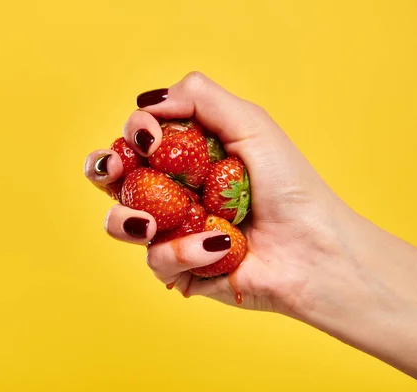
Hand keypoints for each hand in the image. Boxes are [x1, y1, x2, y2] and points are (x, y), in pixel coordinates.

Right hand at [84, 71, 352, 315]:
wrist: (313, 249)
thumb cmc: (289, 186)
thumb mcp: (249, 123)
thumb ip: (198, 98)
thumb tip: (146, 102)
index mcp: (187, 155)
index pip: (139, 137)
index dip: (133, 133)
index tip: (150, 137)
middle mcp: (173, 190)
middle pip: (115, 177)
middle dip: (104, 169)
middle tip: (116, 169)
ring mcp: (173, 230)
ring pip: (119, 222)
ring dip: (127, 218)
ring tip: (151, 223)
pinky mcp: (179, 268)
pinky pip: (157, 259)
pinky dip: (185, 251)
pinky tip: (218, 245)